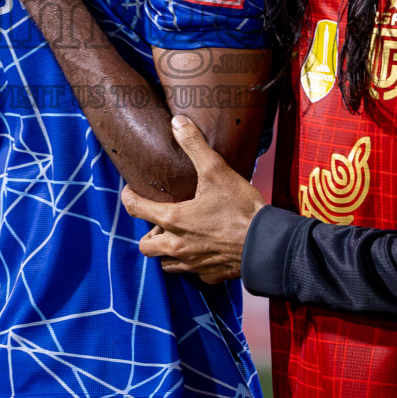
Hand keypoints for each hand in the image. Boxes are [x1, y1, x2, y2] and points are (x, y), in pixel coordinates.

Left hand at [121, 115, 266, 284]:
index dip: (129, 198)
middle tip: (159, 220)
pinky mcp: (210, 275)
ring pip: (166, 264)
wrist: (267, 244)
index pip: (136, 209)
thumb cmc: (240, 208)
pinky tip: (203, 250)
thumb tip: (177, 122)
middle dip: (147, 233)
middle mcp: (177, 245)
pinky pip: (192, 272)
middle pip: (145, 246)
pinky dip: (192, 263)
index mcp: (173, 220)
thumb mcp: (216, 170)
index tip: (131, 192)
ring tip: (178, 236)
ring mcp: (193, 264)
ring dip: (166, 251)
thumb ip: (194, 145)